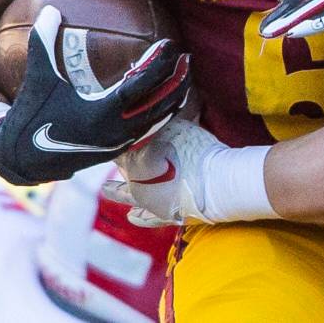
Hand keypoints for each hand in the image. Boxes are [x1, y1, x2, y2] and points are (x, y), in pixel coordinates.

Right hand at [0, 6, 191, 184]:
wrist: (22, 159)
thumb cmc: (32, 115)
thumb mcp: (40, 77)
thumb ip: (45, 41)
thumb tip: (51, 8)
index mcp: (101, 112)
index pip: (141, 85)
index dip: (159, 64)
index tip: (171, 45)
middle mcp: (116, 130)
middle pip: (160, 104)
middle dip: (177, 81)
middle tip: (187, 58)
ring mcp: (120, 143)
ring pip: (158, 120)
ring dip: (174, 98)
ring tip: (185, 76)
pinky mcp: (118, 151)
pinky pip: (149, 130)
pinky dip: (162, 113)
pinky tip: (168, 99)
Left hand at [104, 118, 274, 225]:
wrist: (217, 183)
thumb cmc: (198, 153)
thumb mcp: (180, 128)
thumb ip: (166, 122)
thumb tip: (159, 105)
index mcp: (135, 164)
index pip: (120, 150)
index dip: (118, 141)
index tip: (111, 132)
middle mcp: (137, 185)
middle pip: (123, 172)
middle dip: (118, 163)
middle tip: (110, 154)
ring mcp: (151, 203)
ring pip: (129, 197)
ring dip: (118, 192)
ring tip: (105, 190)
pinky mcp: (166, 216)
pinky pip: (149, 219)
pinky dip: (140, 217)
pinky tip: (133, 217)